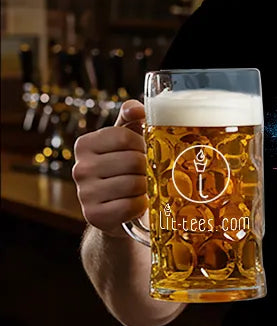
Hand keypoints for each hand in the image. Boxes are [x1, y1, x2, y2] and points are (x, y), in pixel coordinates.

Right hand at [72, 99, 147, 236]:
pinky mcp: (95, 216)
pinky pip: (131, 206)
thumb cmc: (126, 167)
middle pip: (132, 161)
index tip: (144, 150)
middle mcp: (80, 168)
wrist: (118, 209)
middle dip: (147, 167)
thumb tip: (138, 109)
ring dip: (146, 186)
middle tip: (147, 172)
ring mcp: (85, 194)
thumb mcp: (127, 138)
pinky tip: (137, 202)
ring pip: (134, 184)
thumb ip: (131, 116)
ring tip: (143, 186)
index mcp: (85, 144)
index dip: (142, 144)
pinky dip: (141, 205)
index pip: (124, 137)